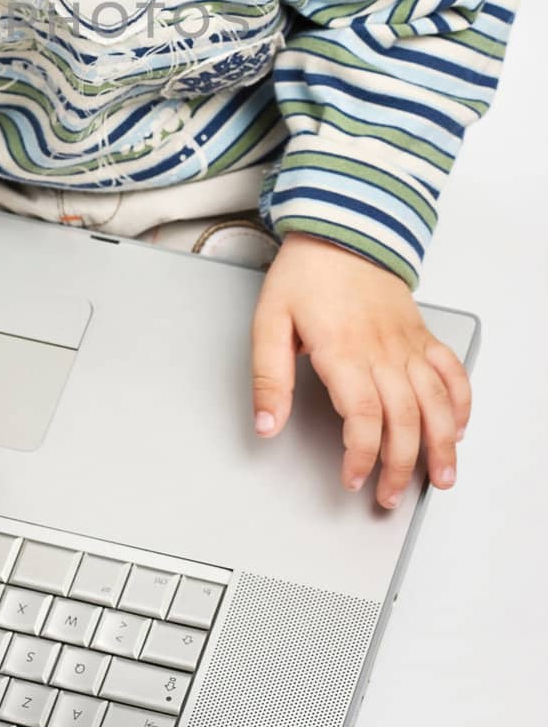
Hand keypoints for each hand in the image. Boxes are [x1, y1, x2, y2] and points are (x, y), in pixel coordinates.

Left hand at [250, 231, 470, 506]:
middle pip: (403, 420)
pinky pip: (451, 371)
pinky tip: (458, 427)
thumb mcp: (268, 323)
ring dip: (442, 444)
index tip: (352, 477)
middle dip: (400, 467)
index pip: (363, 416)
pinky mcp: (421, 334)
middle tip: (389, 496)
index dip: (361, 455)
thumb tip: (266, 425)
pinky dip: (461, 402)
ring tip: (440, 478)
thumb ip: (268, 378)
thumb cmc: (304, 275)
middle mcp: (382, 350)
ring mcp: (406, 343)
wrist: (340, 230)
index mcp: (343, 350)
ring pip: (436, 402)